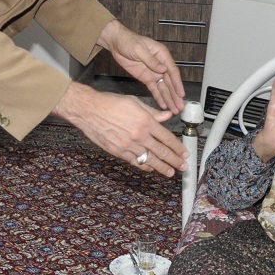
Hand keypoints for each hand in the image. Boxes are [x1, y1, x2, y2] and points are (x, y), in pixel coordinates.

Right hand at [53, 82, 188, 177]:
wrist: (89, 110)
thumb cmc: (110, 103)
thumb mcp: (135, 102)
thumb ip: (153, 112)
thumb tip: (167, 116)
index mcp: (145, 121)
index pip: (167, 138)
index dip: (178, 147)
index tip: (184, 152)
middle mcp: (139, 135)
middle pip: (162, 151)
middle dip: (175, 161)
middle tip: (183, 167)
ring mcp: (129, 145)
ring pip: (150, 160)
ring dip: (162, 168)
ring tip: (171, 173)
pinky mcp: (118, 151)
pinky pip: (135, 161)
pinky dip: (144, 166)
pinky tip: (151, 169)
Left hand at [97, 20, 184, 113]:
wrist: (117, 43)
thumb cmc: (129, 42)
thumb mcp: (139, 49)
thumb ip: (151, 60)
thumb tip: (163, 69)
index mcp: (162, 55)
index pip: (172, 71)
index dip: (177, 83)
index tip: (181, 94)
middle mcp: (161, 65)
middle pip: (170, 82)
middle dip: (175, 95)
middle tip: (180, 107)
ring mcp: (154, 73)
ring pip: (163, 88)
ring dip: (169, 99)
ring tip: (174, 110)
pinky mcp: (146, 78)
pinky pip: (154, 89)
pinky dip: (159, 97)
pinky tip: (163, 105)